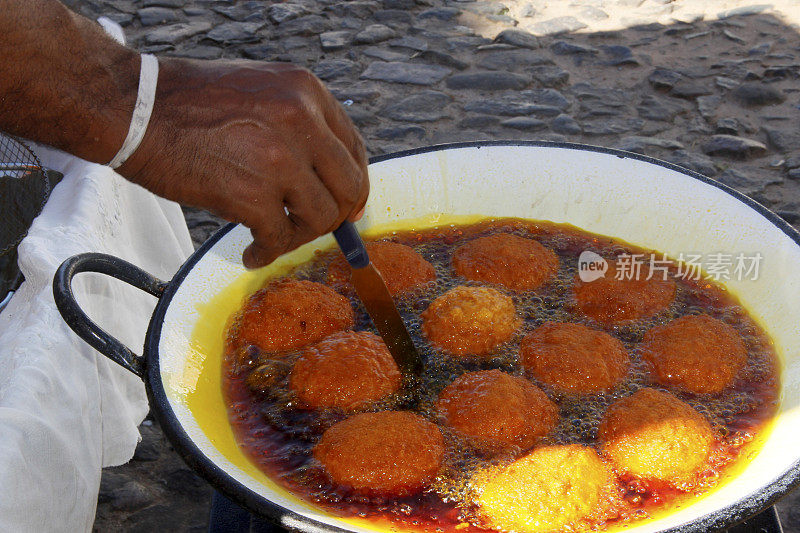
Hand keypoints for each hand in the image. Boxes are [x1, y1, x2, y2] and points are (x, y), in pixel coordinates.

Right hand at [118, 58, 368, 267]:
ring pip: (321, 217)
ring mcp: (280, 158)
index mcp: (307, 92)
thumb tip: (325, 174)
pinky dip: (267, 252)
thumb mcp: (261, 92)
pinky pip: (279, 238)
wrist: (135, 107)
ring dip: (299, 237)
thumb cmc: (189, 102)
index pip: (354, 149)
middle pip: (349, 187)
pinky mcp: (252, 194)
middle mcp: (302, 121)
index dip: (353, 184)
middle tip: (313, 229)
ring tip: (273, 239)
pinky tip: (252, 252)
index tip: (346, 205)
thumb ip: (298, 125)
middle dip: (336, 216)